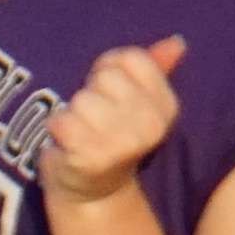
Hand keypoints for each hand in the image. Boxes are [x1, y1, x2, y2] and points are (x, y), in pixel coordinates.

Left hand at [43, 35, 186, 207]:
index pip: (130, 59)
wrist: (91, 191)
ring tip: (81, 133)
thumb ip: (153, 67)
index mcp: (166, 105)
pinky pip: (62, 121)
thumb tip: (177, 42)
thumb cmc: (108, 135)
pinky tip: (67, 144)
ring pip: (82, 99)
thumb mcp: (135, 100)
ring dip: (73, 114)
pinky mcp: (92, 157)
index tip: (108, 95)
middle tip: (93, 119)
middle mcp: (151, 124)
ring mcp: (123, 143)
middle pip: (105, 77)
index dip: (109, 71)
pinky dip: (57, 129)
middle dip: (91, 93)